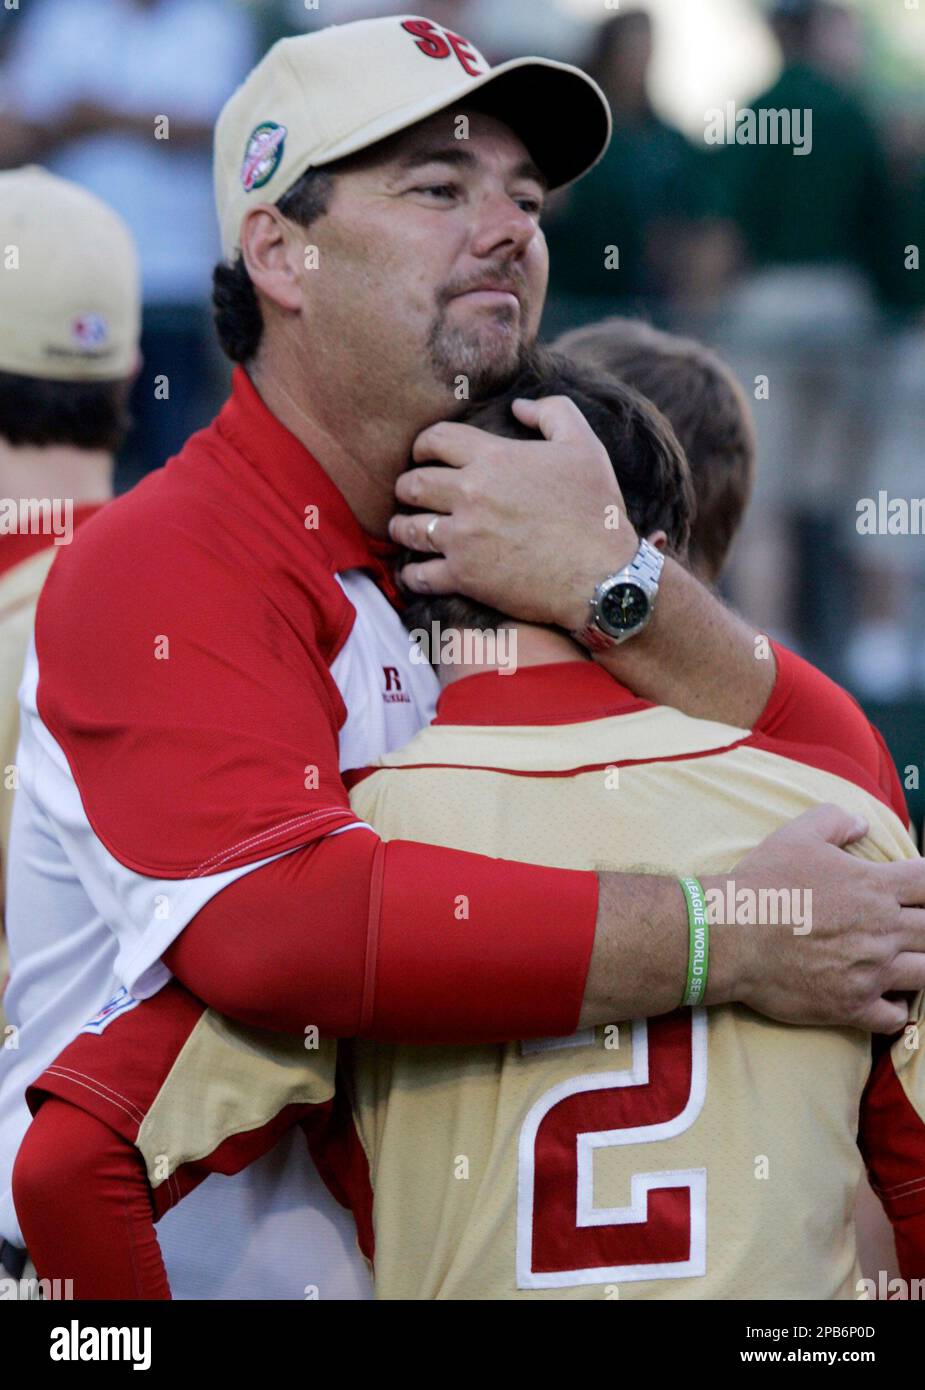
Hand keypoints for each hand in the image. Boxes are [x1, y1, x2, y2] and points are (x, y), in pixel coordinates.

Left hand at [389, 396, 637, 630]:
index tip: (423, 457)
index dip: (422, 446)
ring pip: (407, 528)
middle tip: (411, 495)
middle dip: (407, 487)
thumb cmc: (597, 511)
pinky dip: (410, 574)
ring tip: (406, 530)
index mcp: (495, 459)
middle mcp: (471, 494)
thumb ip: (553, 412)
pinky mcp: (464, 577)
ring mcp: (464, 537)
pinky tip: (414, 572)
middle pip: (412, 484)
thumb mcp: (585, 447)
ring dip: (402, 527)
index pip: (434, 440)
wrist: (605, 575)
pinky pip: (418, 574)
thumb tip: (519, 405)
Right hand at [712, 804, 924, 1032]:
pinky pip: (895, 1017)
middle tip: (910, 927)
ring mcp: (870, 972)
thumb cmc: (762, 884)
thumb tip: (861, 823)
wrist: (730, 936)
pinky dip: (897, 1009)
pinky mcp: (851, 1005)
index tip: (919, 891)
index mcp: (875, 886)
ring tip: (905, 960)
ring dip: (918, 965)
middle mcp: (882, 930)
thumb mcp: (797, 835)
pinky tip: (887, 997)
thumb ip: (835, 820)